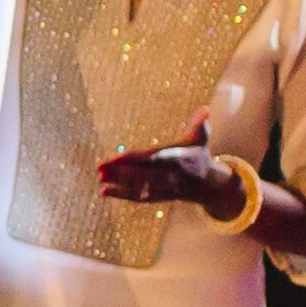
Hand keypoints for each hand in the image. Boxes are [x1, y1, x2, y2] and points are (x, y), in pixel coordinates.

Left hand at [97, 122, 250, 221]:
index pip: (148, 159)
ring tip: (99, 178)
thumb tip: (206, 109)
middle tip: (99, 168)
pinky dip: (119, 194)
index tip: (115, 158)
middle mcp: (164, 176)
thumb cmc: (199, 156)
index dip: (131, 159)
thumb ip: (200, 125)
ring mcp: (158, 188)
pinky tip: (103, 191)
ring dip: (116, 183)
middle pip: (137, 174)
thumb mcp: (201, 139)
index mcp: (172, 160)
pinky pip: (135, 196)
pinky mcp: (154, 196)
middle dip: (118, 172)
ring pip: (134, 186)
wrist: (206, 184)